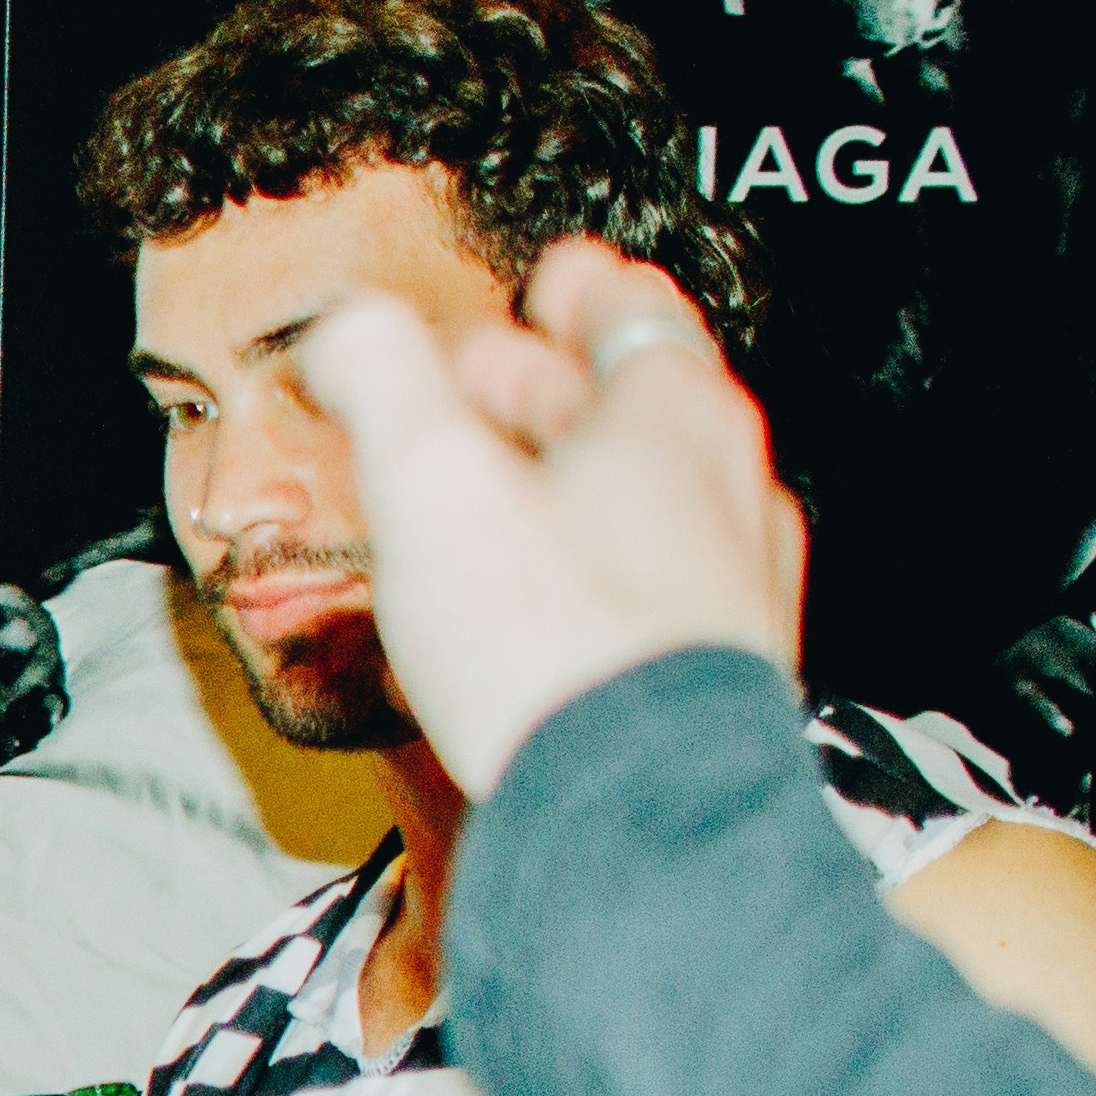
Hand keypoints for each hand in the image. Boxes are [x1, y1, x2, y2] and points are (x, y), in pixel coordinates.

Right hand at [276, 244, 810, 798]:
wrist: (639, 816)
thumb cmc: (545, 645)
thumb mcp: (430, 481)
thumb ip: (386, 382)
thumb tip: (353, 329)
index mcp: (673, 415)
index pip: (634, 312)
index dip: (578, 290)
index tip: (552, 279)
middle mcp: (732, 484)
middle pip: (641, 404)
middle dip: (555, 386)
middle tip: (484, 388)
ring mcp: (743, 581)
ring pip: (657, 496)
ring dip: (579, 480)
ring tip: (507, 500)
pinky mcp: (729, 669)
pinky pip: (664, 580)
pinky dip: (606, 561)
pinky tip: (552, 603)